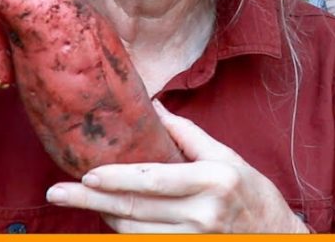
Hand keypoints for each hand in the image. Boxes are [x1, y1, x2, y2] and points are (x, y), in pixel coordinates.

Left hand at [46, 100, 309, 232]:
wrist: (277, 237)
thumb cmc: (253, 194)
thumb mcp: (228, 158)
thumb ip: (189, 135)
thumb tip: (154, 106)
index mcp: (212, 182)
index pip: (155, 180)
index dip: (117, 178)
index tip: (87, 173)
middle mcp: (202, 215)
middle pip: (136, 209)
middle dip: (91, 200)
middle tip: (57, 192)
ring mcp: (194, 240)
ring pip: (135, 232)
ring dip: (105, 216)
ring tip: (80, 200)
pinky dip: (125, 233)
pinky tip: (109, 219)